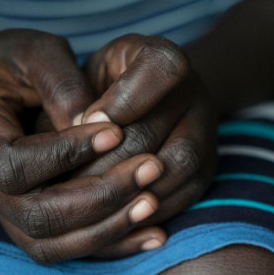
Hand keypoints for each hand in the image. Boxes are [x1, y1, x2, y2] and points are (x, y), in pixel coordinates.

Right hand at [0, 29, 163, 262]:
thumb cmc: (13, 58)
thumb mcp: (36, 51)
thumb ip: (61, 83)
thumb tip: (96, 126)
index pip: (14, 165)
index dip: (65, 155)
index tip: (116, 132)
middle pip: (33, 216)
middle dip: (97, 198)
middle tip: (150, 168)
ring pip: (46, 243)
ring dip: (104, 228)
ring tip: (153, 201)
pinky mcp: (23, 216)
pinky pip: (60, 248)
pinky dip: (106, 244)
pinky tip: (150, 232)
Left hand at [76, 34, 217, 256]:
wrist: (140, 105)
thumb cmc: (98, 90)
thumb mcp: (83, 76)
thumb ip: (74, 97)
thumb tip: (69, 137)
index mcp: (162, 57)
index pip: (160, 70)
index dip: (121, 100)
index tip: (84, 121)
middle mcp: (195, 91)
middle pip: (156, 129)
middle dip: (107, 160)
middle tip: (66, 181)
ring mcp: (206, 132)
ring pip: (176, 167)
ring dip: (127, 190)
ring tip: (86, 203)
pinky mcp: (207, 171)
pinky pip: (184, 196)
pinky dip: (147, 210)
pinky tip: (111, 217)